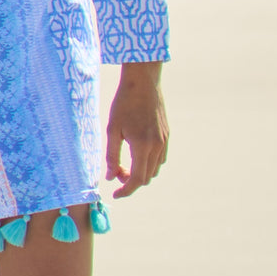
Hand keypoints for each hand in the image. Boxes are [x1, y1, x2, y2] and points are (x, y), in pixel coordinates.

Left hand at [106, 61, 168, 198]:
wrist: (143, 81)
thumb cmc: (124, 103)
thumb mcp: (112, 129)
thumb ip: (111, 155)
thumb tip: (110, 176)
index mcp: (142, 146)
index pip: (137, 179)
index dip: (126, 191)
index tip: (115, 195)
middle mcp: (157, 146)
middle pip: (147, 177)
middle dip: (131, 181)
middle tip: (116, 171)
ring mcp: (164, 140)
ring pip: (155, 169)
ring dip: (141, 172)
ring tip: (125, 162)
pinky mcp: (167, 134)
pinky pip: (160, 158)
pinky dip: (149, 163)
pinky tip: (136, 153)